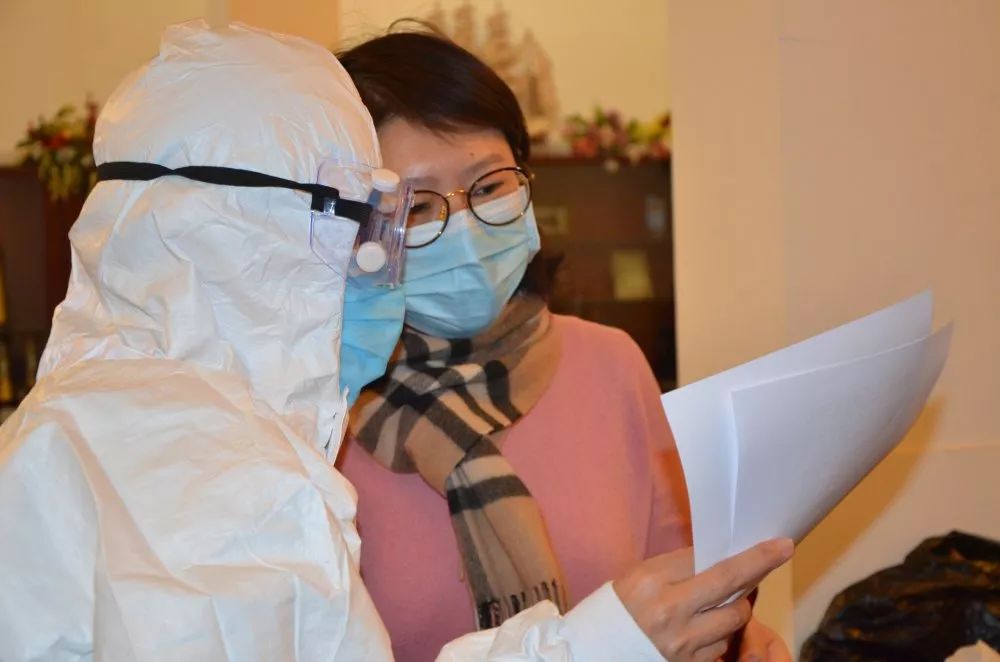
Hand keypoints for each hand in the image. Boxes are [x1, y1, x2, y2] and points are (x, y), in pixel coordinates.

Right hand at [612, 539, 793, 661]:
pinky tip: (712, 624)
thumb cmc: (620, 607)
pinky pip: (722, 644)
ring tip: (734, 595)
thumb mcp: (642, 577)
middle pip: (730, 585)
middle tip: (783, 551)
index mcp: (653, 582)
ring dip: (741, 604)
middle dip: (762, 566)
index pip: (709, 560)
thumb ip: (680, 568)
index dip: (747, 553)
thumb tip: (722, 558)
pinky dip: (723, 631)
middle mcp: (671, 612)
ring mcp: (683, 643)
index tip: (774, 544)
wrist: (596, 650)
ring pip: (735, 617)